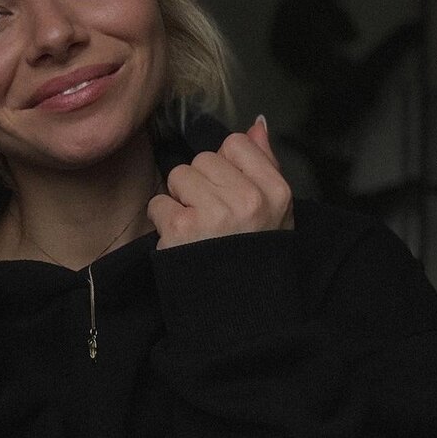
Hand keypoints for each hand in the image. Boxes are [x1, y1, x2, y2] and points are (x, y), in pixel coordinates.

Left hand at [147, 116, 293, 249]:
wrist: (239, 314)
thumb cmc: (255, 258)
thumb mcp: (278, 213)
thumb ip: (266, 165)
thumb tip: (256, 123)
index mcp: (276, 192)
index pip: (235, 144)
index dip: (225, 167)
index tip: (228, 193)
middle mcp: (248, 199)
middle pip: (203, 160)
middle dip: (200, 185)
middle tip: (212, 218)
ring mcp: (214, 213)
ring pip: (178, 177)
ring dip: (180, 202)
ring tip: (197, 229)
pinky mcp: (181, 229)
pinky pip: (159, 203)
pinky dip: (163, 222)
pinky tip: (180, 241)